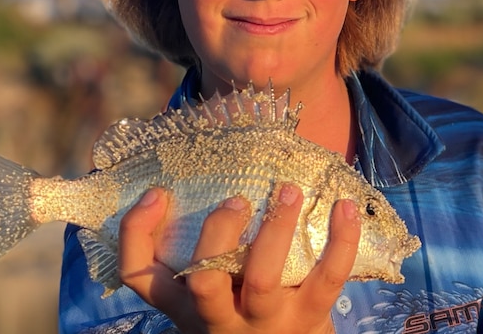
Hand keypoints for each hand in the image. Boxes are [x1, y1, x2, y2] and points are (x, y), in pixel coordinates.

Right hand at [118, 184, 361, 333]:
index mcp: (185, 304)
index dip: (137, 232)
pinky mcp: (309, 319)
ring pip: (261, 279)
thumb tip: (209, 166)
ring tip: (288, 191)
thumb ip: (202, 245)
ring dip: (275, 229)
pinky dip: (341, 240)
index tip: (157, 193)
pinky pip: (328, 278)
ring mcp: (266, 320)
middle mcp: (219, 318)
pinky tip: (345, 208)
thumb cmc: (244, 308)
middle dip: (217, 233)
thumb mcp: (213, 289)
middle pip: (203, 281)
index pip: (139, 274)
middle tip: (237, 198)